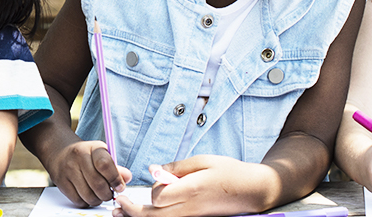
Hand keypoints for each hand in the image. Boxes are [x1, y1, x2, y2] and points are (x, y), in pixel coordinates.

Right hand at [47, 140, 131, 206]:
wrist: (60, 152)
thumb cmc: (86, 155)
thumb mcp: (101, 155)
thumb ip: (115, 167)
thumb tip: (127, 178)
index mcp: (92, 148)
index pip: (105, 164)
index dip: (115, 179)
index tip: (120, 187)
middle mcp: (78, 158)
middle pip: (97, 184)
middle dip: (108, 194)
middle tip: (110, 194)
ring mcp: (68, 170)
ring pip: (88, 195)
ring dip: (98, 200)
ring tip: (99, 195)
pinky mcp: (61, 182)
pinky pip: (78, 200)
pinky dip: (87, 202)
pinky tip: (88, 195)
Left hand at [112, 155, 269, 216]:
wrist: (252, 191)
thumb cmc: (230, 172)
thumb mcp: (203, 161)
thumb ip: (176, 167)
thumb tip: (153, 170)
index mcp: (191, 190)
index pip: (159, 198)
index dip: (152, 190)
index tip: (156, 180)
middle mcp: (190, 208)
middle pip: (154, 216)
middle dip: (133, 211)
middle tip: (118, 203)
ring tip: (121, 212)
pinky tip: (143, 213)